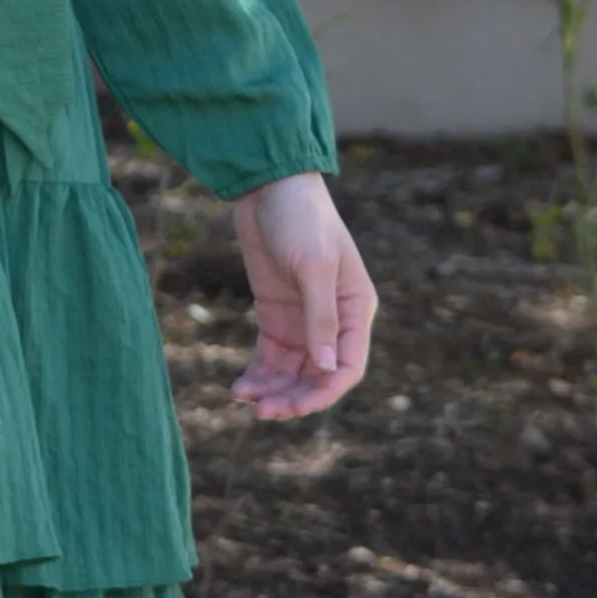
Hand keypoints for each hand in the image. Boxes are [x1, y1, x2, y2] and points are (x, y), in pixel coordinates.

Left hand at [226, 171, 373, 418]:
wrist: (268, 186)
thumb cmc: (301, 218)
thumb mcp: (312, 266)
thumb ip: (320, 318)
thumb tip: (327, 368)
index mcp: (356, 310)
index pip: (348, 367)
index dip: (324, 393)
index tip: (293, 408)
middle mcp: (334, 321)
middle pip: (319, 376)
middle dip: (293, 398)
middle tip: (262, 412)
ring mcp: (304, 320)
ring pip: (293, 372)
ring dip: (274, 391)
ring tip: (245, 400)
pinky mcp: (276, 315)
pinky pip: (271, 357)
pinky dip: (258, 375)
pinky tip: (239, 388)